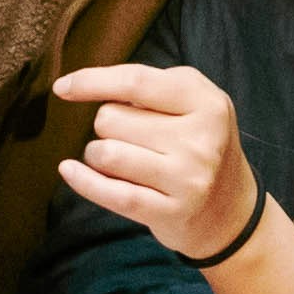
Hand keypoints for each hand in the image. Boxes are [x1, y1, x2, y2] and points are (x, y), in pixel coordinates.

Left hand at [48, 61, 265, 264]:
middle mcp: (201, 140)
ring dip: (97, 154)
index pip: (136, 82)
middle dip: (107, 125)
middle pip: (111, 118)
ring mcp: (188, 179)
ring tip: (117, 158)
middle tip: (131, 137)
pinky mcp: (171, 212)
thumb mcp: (193, 102)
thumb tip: (79, 85)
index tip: (63, 86)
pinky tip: (69, 170)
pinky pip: (111, 193)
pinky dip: (83, 181)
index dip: (93, 81)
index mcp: (206, 102)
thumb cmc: (198, 144)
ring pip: (105, 153)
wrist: (231, 210)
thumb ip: (149, 86)